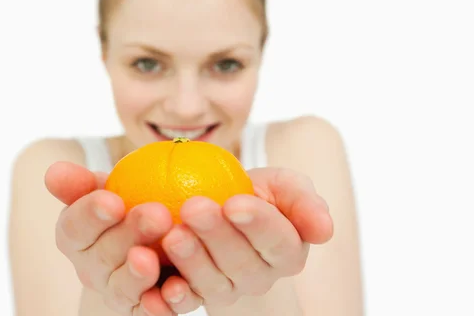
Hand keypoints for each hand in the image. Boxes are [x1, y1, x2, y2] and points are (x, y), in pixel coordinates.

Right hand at [45, 161, 175, 315]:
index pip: (75, 227)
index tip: (113, 200)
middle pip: (103, 256)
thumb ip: (81, 181)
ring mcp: (117, 293)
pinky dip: (162, 305)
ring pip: (123, 289)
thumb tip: (54, 173)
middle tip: (157, 214)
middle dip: (129, 235)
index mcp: (74, 237)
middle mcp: (90, 270)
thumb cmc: (126, 202)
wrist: (152, 237)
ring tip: (155, 258)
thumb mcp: (106, 186)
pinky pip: (151, 312)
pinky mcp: (143, 310)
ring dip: (138, 275)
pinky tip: (177, 288)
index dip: (91, 215)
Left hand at [156, 167, 333, 313]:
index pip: (277, 240)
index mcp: (287, 251)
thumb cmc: (256, 193)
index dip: (257, 224)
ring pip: (212, 282)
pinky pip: (186, 301)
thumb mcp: (284, 186)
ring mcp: (228, 290)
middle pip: (240, 262)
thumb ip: (304, 202)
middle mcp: (260, 277)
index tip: (235, 203)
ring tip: (173, 235)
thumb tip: (325, 230)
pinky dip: (174, 296)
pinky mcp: (196, 295)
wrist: (220, 205)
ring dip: (191, 261)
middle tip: (194, 208)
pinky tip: (162, 285)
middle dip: (216, 236)